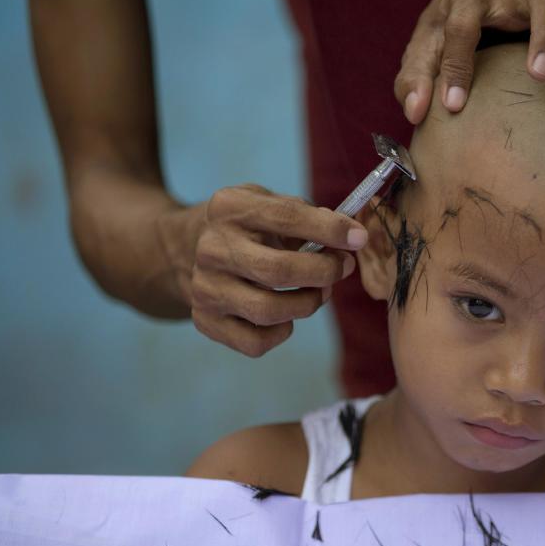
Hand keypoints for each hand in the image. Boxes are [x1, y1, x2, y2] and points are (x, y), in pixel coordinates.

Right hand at [171, 184, 367, 356]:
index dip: (330, 230)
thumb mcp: (267, 203)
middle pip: (278, 271)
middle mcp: (211, 248)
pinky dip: (282, 333)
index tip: (359, 239)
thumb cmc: (246, 226)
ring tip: (320, 293)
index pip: (287, 217)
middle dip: (324, 273)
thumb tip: (349, 238)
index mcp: (229, 208)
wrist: (185, 247)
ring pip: (268, 311)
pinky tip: (287, 316)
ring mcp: (204, 287)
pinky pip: (255, 342)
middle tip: (342, 269)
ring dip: (308, 304)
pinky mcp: (205, 320)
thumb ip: (307, 215)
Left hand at [395, 0, 544, 124]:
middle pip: (542, 0)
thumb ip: (414, 78)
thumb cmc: (447, 32)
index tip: (452, 105)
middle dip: (544, 36)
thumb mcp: (423, 49)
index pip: (461, 23)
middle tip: (540, 76)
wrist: (479, 4)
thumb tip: (418, 112)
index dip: (454, 64)